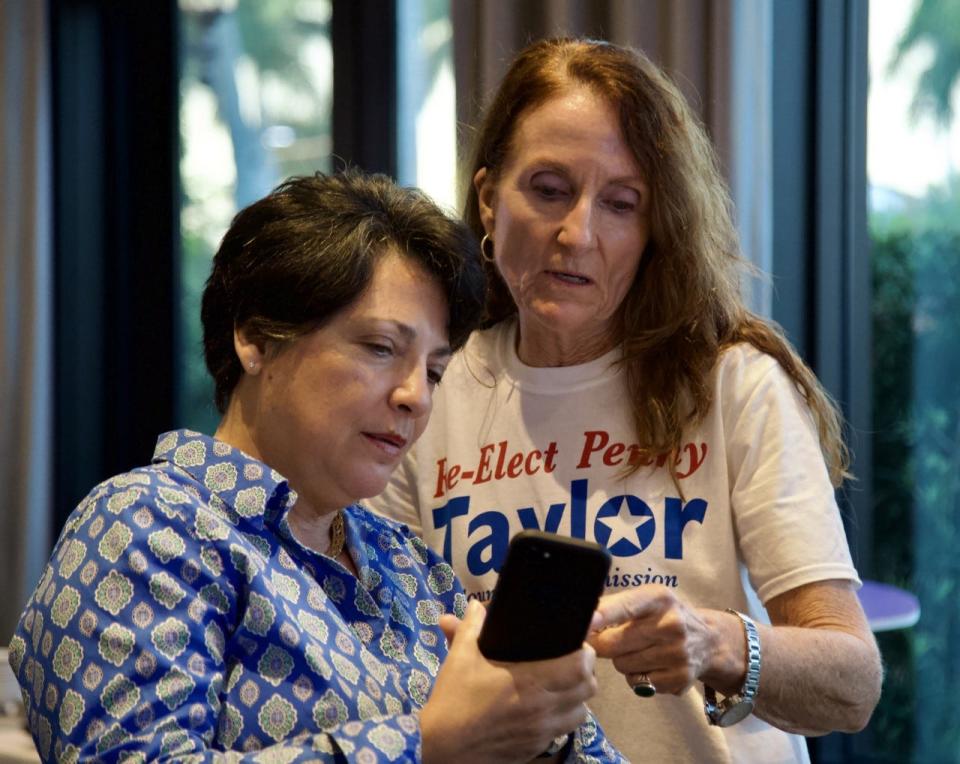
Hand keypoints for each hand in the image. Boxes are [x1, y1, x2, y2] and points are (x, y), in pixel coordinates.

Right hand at [421, 600, 595, 763]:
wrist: (445, 750)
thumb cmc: (454, 701)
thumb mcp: (459, 658)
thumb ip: (470, 628)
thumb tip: (475, 605)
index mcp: (530, 683)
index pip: (580, 666)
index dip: (582, 652)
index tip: (573, 643)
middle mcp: (544, 709)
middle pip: (589, 688)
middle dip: (584, 672)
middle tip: (569, 660)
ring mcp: (543, 732)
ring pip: (582, 712)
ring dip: (577, 697)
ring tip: (562, 684)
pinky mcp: (538, 748)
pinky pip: (566, 730)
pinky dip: (564, 717)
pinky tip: (546, 708)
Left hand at [588, 585, 722, 695]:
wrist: (709, 640)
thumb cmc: (666, 616)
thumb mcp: (648, 599)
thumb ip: (615, 606)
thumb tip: (582, 620)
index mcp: (659, 598)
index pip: (626, 606)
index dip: (604, 615)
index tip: (587, 621)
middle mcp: (671, 625)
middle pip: (614, 643)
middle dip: (602, 644)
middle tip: (609, 639)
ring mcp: (677, 654)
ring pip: (622, 665)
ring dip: (621, 660)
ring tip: (638, 650)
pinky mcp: (679, 679)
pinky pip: (637, 683)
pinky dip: (637, 677)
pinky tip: (650, 665)